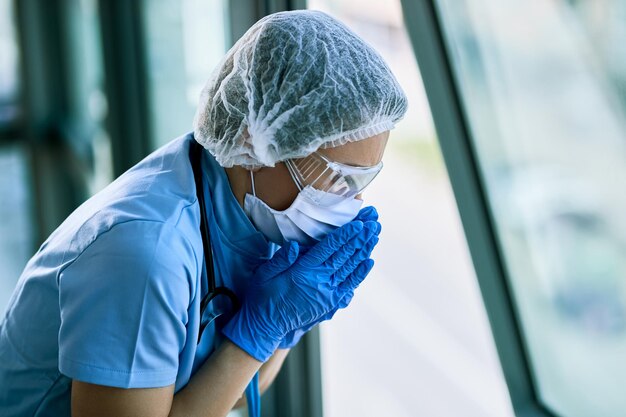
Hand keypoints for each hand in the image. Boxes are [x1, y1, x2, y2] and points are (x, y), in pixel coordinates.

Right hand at [222, 218, 378, 361]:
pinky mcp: (330, 303)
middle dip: (360, 238)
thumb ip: (280, 259)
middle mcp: (319, 282)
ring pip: (350, 268)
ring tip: (374, 235)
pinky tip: (368, 261)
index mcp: (303, 272)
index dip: (345, 235)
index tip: (359, 223)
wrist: (266, 326)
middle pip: (345, 256)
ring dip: (364, 251)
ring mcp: (327, 294)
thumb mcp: (264, 274)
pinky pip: (349, 285)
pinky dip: (360, 273)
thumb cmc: (263, 297)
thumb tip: (294, 246)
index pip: (329, 249)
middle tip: (373, 223)